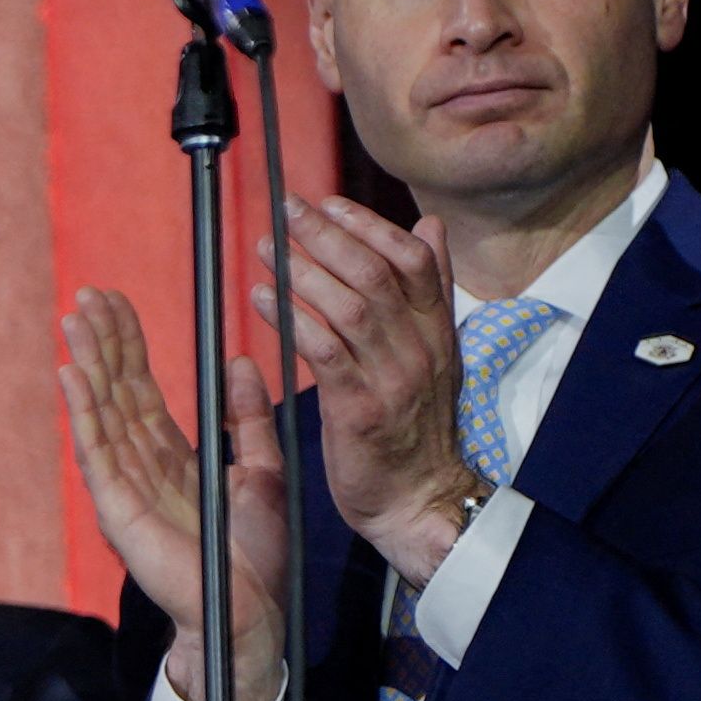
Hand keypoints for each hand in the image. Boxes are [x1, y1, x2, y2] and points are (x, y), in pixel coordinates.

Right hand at [58, 286, 290, 700]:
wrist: (250, 611)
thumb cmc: (253, 554)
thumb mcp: (261, 469)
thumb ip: (247, 419)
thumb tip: (239, 363)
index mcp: (170, 456)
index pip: (141, 388)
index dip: (128, 345)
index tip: (115, 303)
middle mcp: (140, 463)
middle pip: (116, 389)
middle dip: (102, 341)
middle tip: (87, 294)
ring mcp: (124, 484)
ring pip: (102, 409)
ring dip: (87, 361)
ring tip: (75, 318)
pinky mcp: (118, 506)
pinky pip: (97, 448)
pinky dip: (83, 409)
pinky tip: (71, 373)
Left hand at [261, 197, 467, 585]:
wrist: (418, 497)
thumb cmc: (413, 424)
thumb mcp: (434, 351)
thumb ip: (429, 290)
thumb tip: (430, 226)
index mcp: (437, 331)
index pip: (413, 261)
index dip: (369, 226)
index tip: (328, 203)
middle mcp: (420, 348)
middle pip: (376, 275)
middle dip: (328, 236)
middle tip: (286, 209)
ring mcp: (392, 378)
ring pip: (351, 307)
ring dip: (303, 272)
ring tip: (267, 248)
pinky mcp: (360, 408)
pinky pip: (324, 352)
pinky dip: (292, 320)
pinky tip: (262, 300)